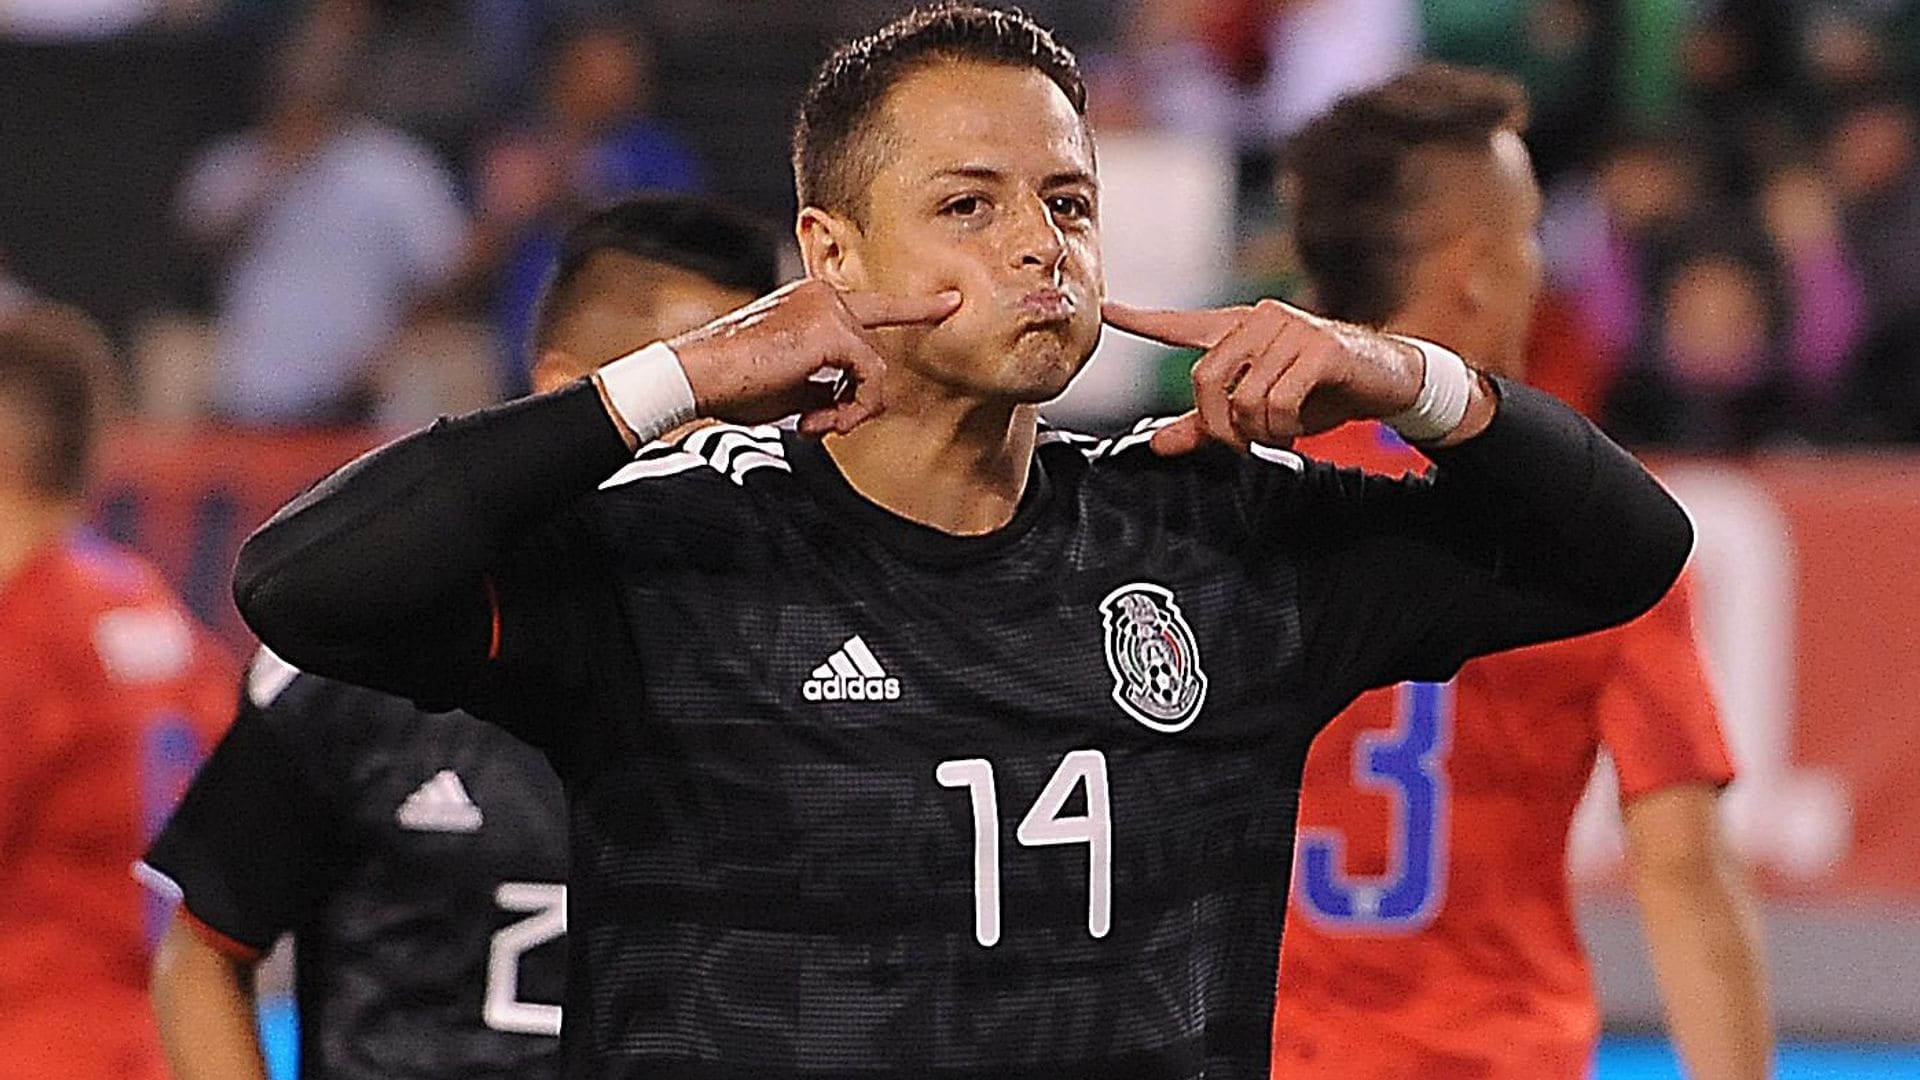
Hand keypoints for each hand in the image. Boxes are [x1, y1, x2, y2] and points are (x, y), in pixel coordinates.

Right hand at [669, 280, 960, 436]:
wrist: (698, 376)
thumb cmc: (735, 385)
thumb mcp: (792, 386)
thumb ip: (828, 384)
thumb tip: (857, 402)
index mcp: (812, 302)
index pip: (874, 308)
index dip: (916, 308)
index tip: (952, 303)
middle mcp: (824, 296)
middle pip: (872, 357)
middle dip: (855, 402)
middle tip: (819, 427)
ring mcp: (830, 307)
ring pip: (874, 371)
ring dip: (850, 411)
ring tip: (812, 426)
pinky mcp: (834, 330)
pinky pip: (869, 380)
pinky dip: (851, 410)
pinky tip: (813, 421)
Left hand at [1103, 298, 1424, 454]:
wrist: (1389, 382)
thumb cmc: (1322, 394)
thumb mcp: (1260, 411)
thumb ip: (1208, 425)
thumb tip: (1157, 444)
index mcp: (1240, 331)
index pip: (1181, 326)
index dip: (1142, 322)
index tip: (1107, 311)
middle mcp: (1259, 321)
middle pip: (1204, 380)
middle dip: (1219, 426)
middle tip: (1245, 444)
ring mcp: (1289, 330)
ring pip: (1243, 397)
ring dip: (1259, 431)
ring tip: (1281, 433)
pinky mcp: (1318, 348)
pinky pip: (1277, 400)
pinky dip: (1283, 427)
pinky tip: (1297, 428)